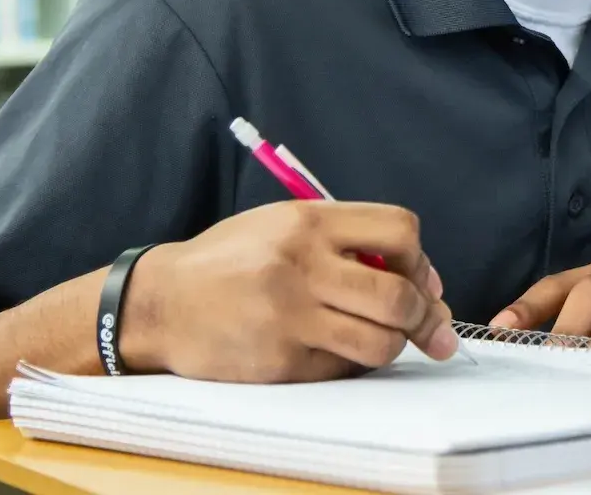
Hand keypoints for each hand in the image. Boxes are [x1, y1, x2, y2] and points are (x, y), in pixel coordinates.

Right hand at [118, 202, 460, 381]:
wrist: (162, 303)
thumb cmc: (229, 261)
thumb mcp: (282, 225)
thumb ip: (345, 240)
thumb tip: (421, 278)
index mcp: (307, 221)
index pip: (400, 231)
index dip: (421, 260)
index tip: (421, 279)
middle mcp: (302, 264)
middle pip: (399, 294)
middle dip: (424, 316)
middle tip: (428, 327)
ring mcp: (291, 316)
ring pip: (380, 340)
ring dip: (395, 345)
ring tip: (384, 340)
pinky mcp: (281, 360)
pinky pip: (344, 367)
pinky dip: (354, 363)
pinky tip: (339, 351)